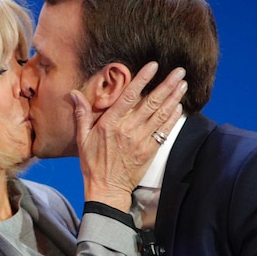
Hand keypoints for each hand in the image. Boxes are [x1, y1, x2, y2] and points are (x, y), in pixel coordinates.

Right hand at [74, 62, 186, 210]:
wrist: (107, 189)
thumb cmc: (93, 164)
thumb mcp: (82, 138)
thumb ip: (81, 114)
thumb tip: (73, 93)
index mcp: (111, 123)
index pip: (129, 96)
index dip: (142, 79)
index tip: (153, 66)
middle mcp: (128, 129)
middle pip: (151, 102)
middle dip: (166, 85)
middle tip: (179, 71)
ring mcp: (141, 140)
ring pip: (161, 114)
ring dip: (174, 98)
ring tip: (183, 84)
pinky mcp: (150, 151)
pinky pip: (164, 131)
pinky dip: (172, 118)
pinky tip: (179, 106)